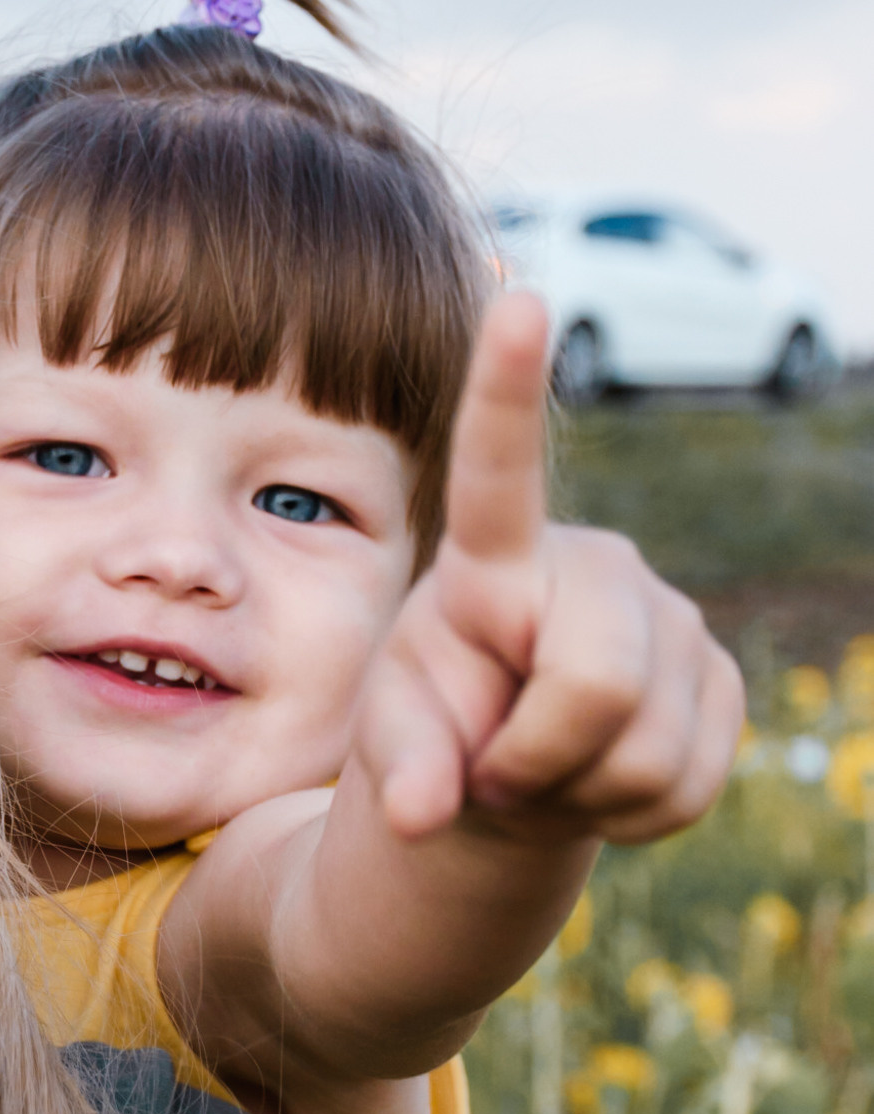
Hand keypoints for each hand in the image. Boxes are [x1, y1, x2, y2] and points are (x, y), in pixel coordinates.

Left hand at [356, 295, 744, 845]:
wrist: (507, 781)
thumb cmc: (436, 734)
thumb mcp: (394, 746)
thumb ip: (401, 769)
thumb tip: (420, 816)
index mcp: (495, 558)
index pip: (498, 467)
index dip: (509, 389)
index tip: (520, 297)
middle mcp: (595, 567)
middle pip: (597, 682)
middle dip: (538, 759)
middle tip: (496, 775)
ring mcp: (670, 621)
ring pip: (643, 746)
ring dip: (578, 793)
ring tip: (542, 773)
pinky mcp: (718, 681)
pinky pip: (686, 780)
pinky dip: (628, 814)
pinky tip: (594, 786)